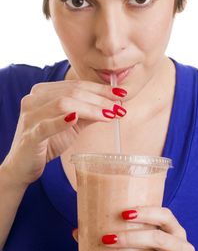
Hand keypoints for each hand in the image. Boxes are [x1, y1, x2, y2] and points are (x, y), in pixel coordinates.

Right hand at [2, 80, 125, 186]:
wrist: (23, 165)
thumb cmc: (47, 142)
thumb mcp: (71, 124)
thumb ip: (88, 113)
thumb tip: (113, 105)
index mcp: (43, 92)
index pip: (76, 85)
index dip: (100, 88)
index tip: (121, 93)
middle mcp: (34, 99)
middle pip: (72, 92)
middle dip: (100, 99)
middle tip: (120, 106)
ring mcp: (30, 116)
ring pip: (64, 103)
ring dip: (91, 109)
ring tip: (110, 115)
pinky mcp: (29, 135)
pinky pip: (46, 125)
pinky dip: (62, 121)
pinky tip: (76, 118)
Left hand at [101, 206, 194, 250]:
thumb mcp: (155, 242)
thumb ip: (138, 231)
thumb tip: (97, 224)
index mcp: (177, 231)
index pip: (165, 215)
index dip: (146, 213)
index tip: (123, 214)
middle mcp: (183, 248)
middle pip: (157, 238)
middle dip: (130, 238)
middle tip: (107, 239)